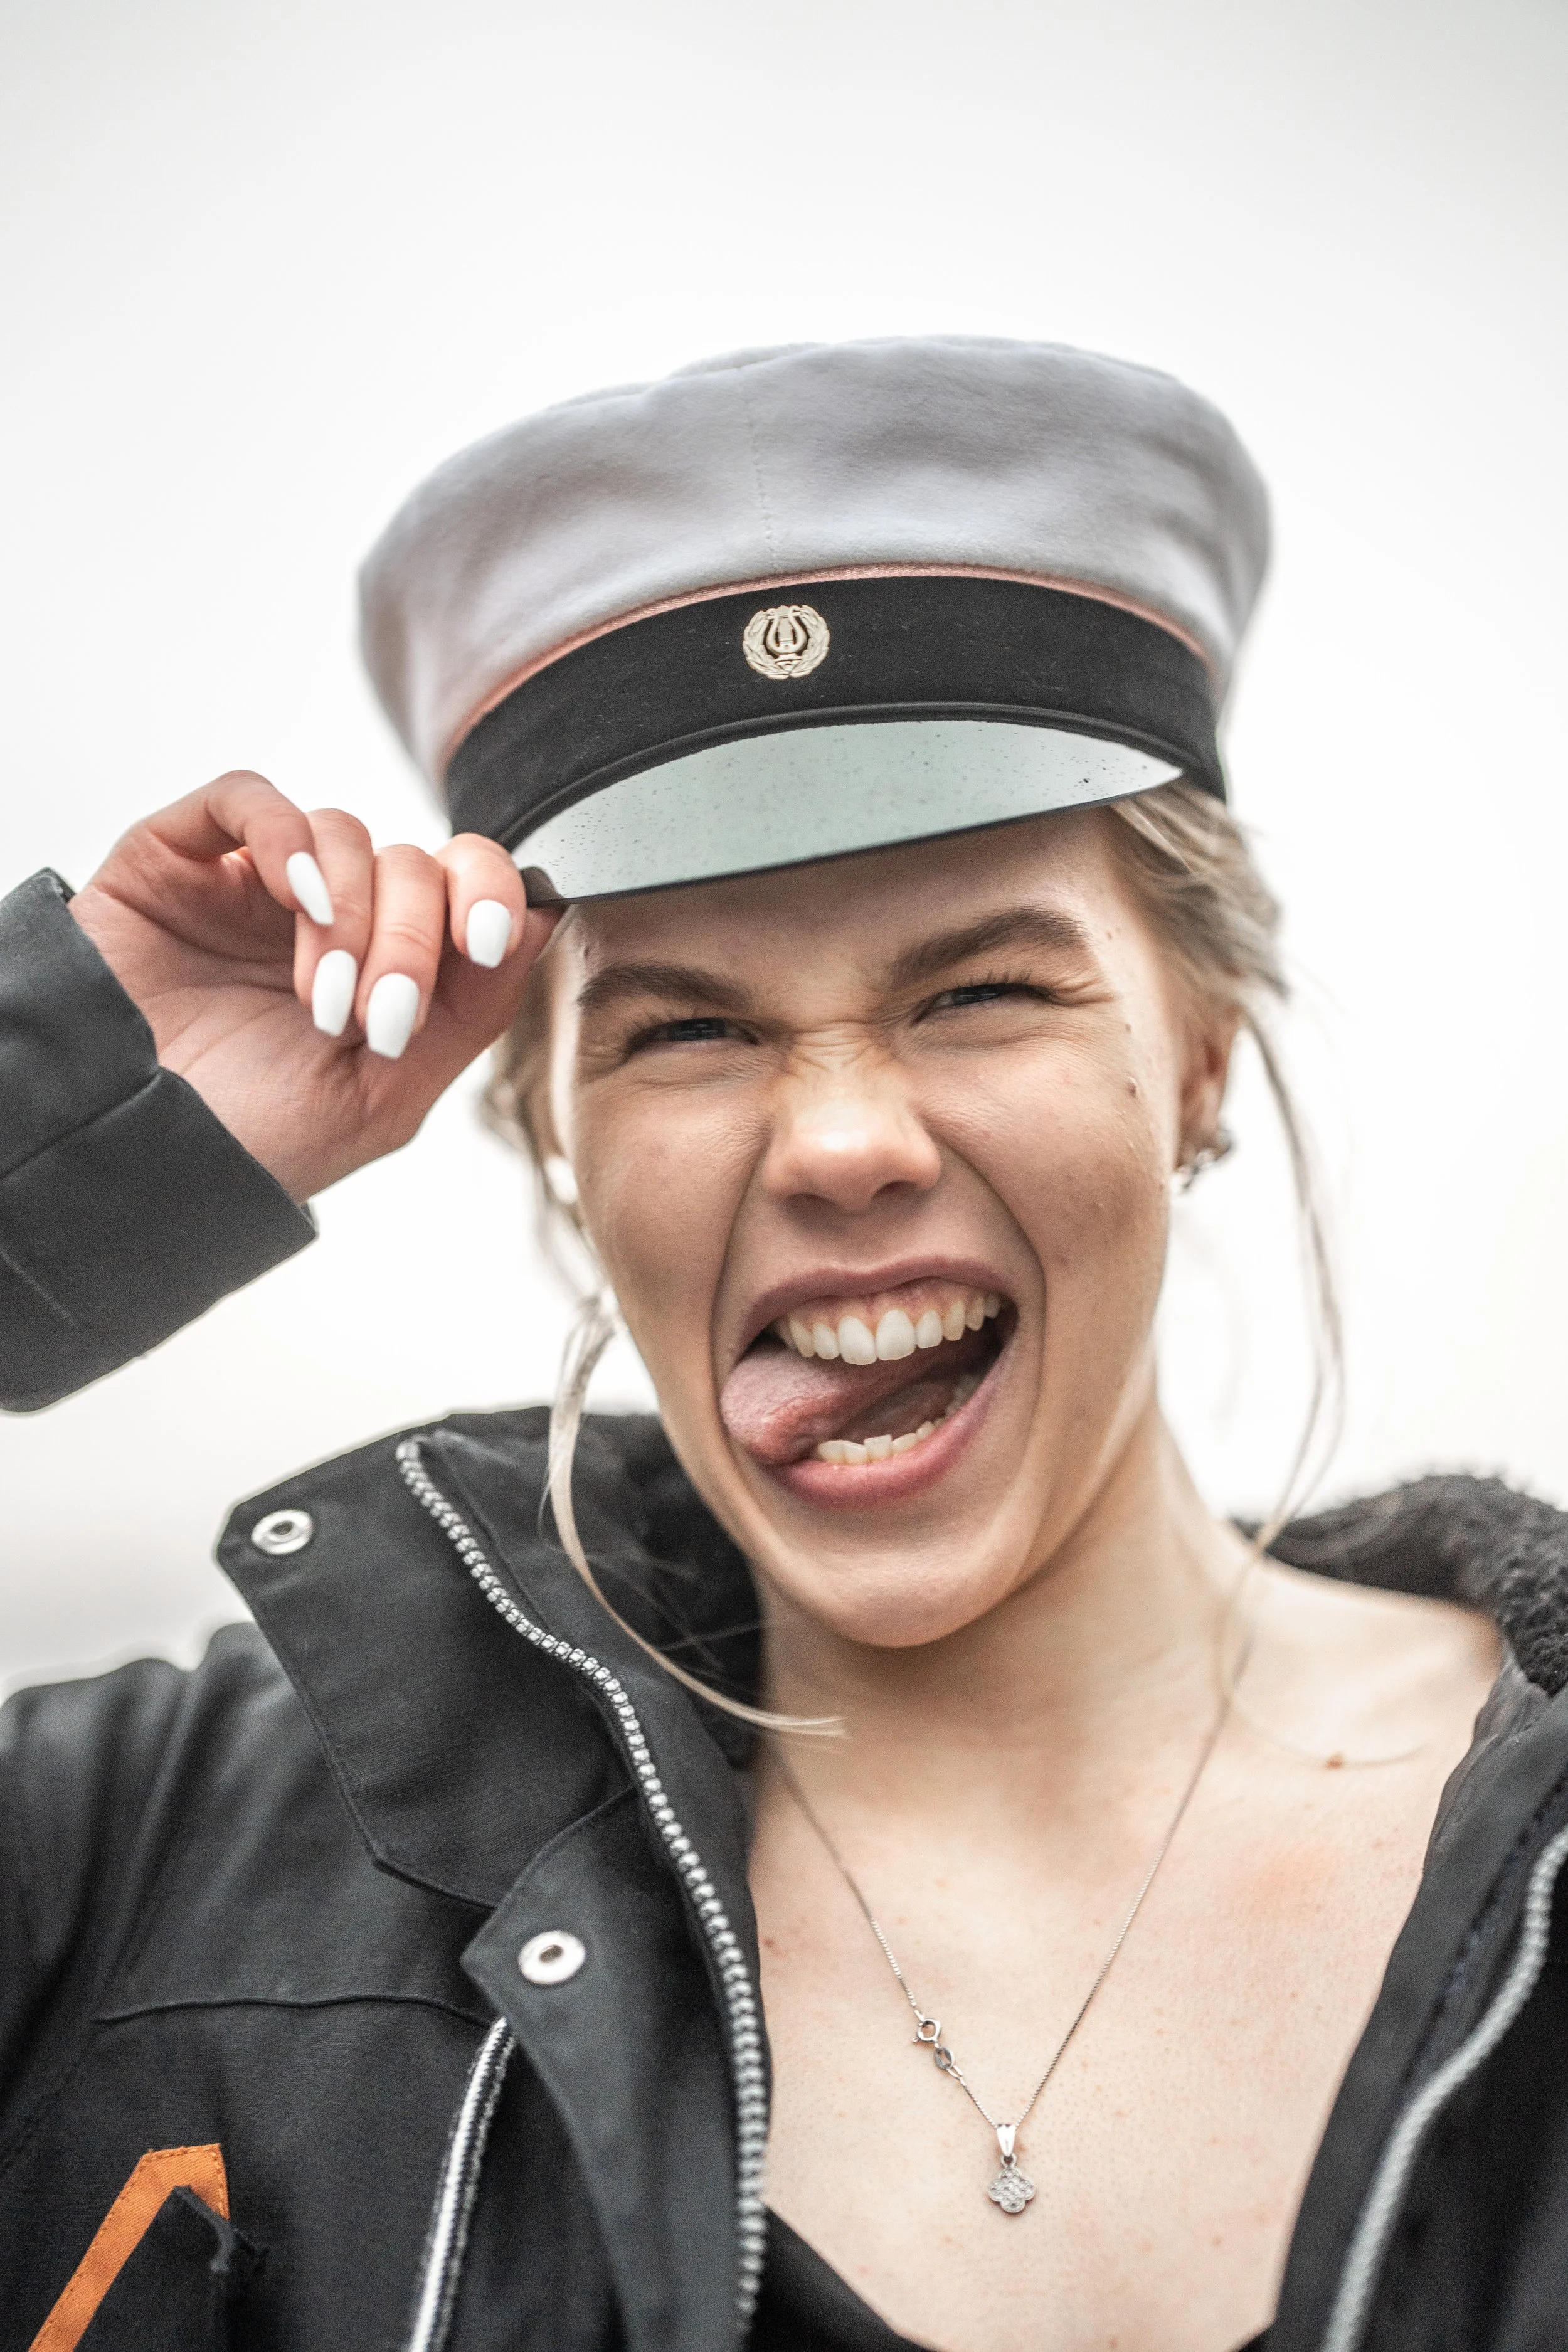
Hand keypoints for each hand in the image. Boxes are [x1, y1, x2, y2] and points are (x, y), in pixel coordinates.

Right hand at [68, 771, 558, 1200]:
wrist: (128, 1156)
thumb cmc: (250, 1141)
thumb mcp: (387, 1094)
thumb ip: (473, 1008)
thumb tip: (546, 914)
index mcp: (387, 968)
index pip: (465, 888)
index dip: (490, 896)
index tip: (488, 940)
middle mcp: (330, 917)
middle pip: (415, 863)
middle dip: (412, 938)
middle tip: (378, 1017)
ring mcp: (255, 883)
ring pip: (345, 834)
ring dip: (349, 916)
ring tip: (317, 1002)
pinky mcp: (179, 857)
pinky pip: (249, 798)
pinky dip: (285, 836)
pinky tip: (292, 897)